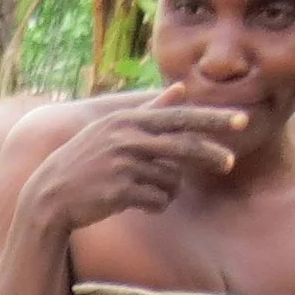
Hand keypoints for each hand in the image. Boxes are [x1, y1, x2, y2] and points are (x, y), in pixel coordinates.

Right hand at [23, 84, 247, 235]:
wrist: (51, 194)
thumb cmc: (88, 160)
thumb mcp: (115, 129)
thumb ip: (151, 110)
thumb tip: (180, 89)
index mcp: (130, 121)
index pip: (181, 117)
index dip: (214, 119)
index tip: (242, 120)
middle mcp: (128, 138)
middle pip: (185, 145)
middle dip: (211, 155)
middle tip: (228, 163)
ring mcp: (123, 165)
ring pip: (172, 178)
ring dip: (169, 189)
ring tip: (151, 191)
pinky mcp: (120, 191)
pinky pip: (158, 200)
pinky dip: (155, 204)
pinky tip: (141, 204)